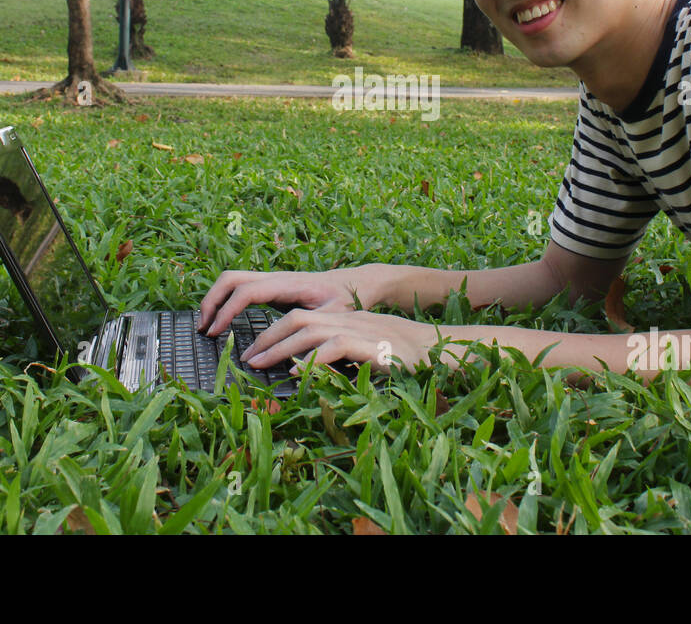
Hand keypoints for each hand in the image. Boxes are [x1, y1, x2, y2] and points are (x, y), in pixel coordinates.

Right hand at [197, 265, 387, 335]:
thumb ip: (315, 332)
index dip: (227, 310)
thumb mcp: (336, 316)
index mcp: (287, 283)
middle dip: (211, 301)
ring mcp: (271, 280)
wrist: (357, 283)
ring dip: (215, 300)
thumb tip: (292, 356)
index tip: (216, 332)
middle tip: (203, 329)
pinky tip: (222, 322)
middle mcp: (275, 278)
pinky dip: (225, 301)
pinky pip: (240, 288)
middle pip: (230, 279)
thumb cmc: (347, 300)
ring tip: (207, 327)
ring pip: (232, 280)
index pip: (247, 291)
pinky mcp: (272, 287)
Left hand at [240, 308, 439, 375]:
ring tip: (261, 364)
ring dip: (281, 348)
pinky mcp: (373, 346)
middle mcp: (349, 321)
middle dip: (268, 337)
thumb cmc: (405, 359)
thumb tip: (306, 371)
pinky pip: (336, 348)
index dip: (274, 333)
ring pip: (310, 330)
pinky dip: (314, 360)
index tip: (256, 352)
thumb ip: (338, 358)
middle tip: (248, 358)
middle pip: (298, 319)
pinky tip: (300, 373)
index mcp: (345, 320)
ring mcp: (361, 331)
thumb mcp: (365, 355)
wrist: (442, 352)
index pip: (301, 317)